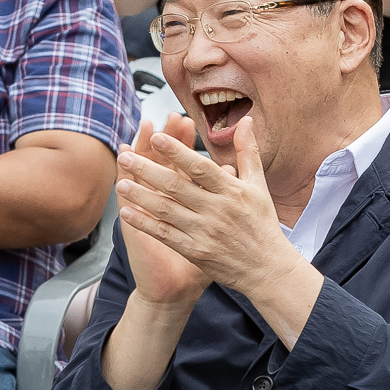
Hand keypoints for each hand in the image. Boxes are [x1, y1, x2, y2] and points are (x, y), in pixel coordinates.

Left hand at [116, 113, 298, 298]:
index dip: (177, 151)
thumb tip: (245, 119)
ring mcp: (204, 232)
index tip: (155, 137)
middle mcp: (216, 210)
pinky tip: (126, 212)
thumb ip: (247, 151)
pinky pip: (164, 234)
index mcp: (231, 191)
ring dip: (141, 196)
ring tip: (121, 182)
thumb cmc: (262, 224)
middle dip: (147, 170)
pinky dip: (144, 223)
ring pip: (166, 210)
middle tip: (124, 157)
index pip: (200, 167)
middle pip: (176, 186)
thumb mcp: (258, 186)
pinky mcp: (195, 251)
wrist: (268, 269)